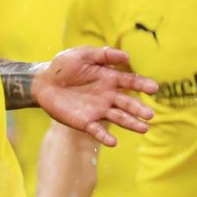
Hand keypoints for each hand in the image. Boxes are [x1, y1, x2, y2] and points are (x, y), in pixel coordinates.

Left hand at [33, 47, 158, 145]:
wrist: (42, 83)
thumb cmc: (63, 66)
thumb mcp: (82, 55)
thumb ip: (103, 55)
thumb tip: (127, 56)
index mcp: (110, 79)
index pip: (131, 82)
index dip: (143, 85)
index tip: (153, 88)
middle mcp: (108, 96)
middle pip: (128, 103)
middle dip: (139, 109)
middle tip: (150, 115)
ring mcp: (98, 110)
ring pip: (118, 118)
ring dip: (131, 123)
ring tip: (144, 128)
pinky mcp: (85, 122)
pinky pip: (97, 130)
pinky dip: (105, 136)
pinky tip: (113, 142)